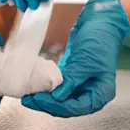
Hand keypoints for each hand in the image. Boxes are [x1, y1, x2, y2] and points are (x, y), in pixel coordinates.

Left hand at [22, 0, 129, 116]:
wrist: (99, 21)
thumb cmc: (99, 40)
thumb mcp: (86, 61)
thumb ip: (73, 80)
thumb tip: (57, 97)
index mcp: (102, 92)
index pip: (77, 107)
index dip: (57, 106)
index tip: (39, 100)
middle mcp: (92, 91)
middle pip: (67, 105)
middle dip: (47, 103)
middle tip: (27, 99)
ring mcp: (82, 83)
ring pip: (61, 97)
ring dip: (45, 97)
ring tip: (28, 95)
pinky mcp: (73, 75)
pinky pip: (59, 85)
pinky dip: (48, 87)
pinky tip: (36, 85)